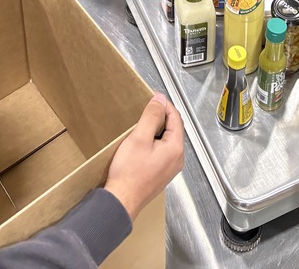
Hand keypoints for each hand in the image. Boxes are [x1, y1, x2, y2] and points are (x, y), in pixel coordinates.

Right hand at [104, 93, 183, 220]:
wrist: (121, 202)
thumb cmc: (129, 172)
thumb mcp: (139, 138)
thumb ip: (151, 116)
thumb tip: (160, 99)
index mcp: (176, 148)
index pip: (176, 117)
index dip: (164, 104)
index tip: (151, 96)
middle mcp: (177, 159)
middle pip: (174, 128)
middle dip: (161, 116)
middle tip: (145, 107)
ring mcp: (170, 168)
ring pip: (168, 140)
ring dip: (157, 128)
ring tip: (142, 122)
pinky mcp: (161, 174)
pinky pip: (163, 151)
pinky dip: (155, 141)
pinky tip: (142, 141)